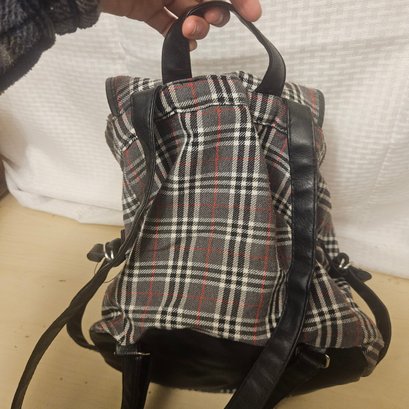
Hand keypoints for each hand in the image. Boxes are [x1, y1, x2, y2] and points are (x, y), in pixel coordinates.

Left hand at [99, 0, 261, 48]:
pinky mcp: (146, 10)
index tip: (252, 15)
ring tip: (188, 31)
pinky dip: (178, 36)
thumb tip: (207, 4)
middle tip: (210, 22)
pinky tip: (184, 44)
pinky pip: (168, 24)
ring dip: (196, 26)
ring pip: (190, 13)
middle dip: (215, 13)